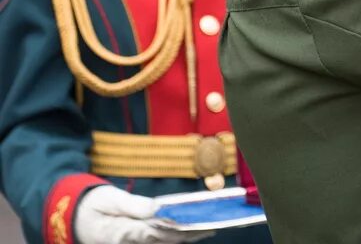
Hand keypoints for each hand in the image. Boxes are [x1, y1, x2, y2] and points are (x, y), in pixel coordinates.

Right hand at [75, 185, 213, 243]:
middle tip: (208, 226)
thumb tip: (157, 208)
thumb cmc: (94, 204)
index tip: (190, 223)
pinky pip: (156, 243)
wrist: (75, 217)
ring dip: (183, 238)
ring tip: (206, 228)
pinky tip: (192, 232)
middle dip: (184, 235)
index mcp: (118, 232)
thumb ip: (133, 205)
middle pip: (160, 241)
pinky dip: (173, 238)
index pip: (149, 233)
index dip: (171, 228)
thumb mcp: (109, 199)